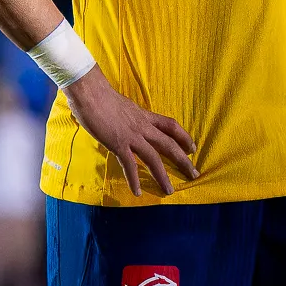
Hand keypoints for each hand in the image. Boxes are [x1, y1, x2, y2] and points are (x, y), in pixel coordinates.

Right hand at [64, 67, 197, 196]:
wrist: (91, 93)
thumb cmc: (103, 96)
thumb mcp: (125, 106)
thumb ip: (130, 116)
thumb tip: (129, 122)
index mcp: (145, 116)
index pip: (171, 126)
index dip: (184, 137)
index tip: (193, 148)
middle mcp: (143, 127)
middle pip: (169, 145)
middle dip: (183, 160)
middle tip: (194, 174)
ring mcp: (132, 136)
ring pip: (153, 158)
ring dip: (162, 176)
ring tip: (169, 191)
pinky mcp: (118, 144)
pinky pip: (129, 164)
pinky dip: (133, 179)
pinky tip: (137, 192)